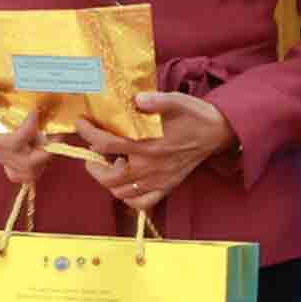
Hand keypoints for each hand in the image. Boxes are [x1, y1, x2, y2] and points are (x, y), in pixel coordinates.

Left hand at [83, 88, 228, 211]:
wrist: (218, 132)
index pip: (105, 143)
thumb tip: (136, 98)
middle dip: (93, 164)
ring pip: (120, 192)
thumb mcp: (176, 101)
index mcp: (148, 145)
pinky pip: (141, 202)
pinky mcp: (166, 186)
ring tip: (108, 165)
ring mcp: (158, 180)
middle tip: (93, 150)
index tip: (82, 123)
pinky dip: (128, 197)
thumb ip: (155, 100)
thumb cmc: (194, 115)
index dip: (87, 133)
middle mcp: (150, 167)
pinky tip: (126, 184)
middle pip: (107, 177)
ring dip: (108, 180)